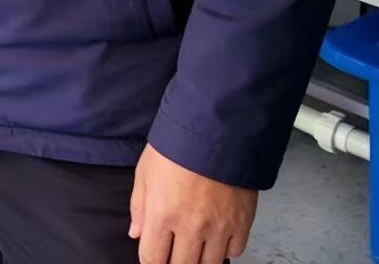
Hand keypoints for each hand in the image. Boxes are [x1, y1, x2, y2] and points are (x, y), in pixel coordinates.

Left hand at [129, 144, 257, 263]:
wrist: (218, 129)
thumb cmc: (178, 146)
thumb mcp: (145, 172)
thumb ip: (139, 207)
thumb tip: (136, 233)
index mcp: (162, 214)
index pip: (152, 259)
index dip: (151, 262)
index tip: (153, 257)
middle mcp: (191, 227)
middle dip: (174, 263)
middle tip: (174, 252)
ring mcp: (218, 228)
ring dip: (199, 259)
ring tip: (194, 247)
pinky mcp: (242, 223)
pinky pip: (233, 252)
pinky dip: (224, 250)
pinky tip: (216, 238)